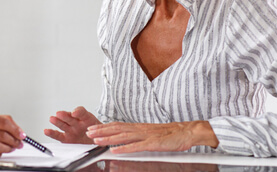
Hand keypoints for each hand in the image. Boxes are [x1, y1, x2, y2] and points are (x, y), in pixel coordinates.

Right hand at [44, 106, 100, 143]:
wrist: (97, 141)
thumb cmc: (99, 133)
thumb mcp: (102, 130)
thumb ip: (100, 131)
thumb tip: (99, 135)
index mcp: (87, 118)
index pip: (82, 112)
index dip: (78, 112)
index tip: (75, 113)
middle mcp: (77, 122)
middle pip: (70, 117)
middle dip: (65, 115)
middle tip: (60, 113)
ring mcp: (71, 129)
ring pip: (63, 124)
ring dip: (57, 121)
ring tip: (52, 118)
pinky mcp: (66, 138)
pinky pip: (58, 135)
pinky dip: (52, 133)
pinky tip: (47, 131)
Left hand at [86, 120, 218, 152]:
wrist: (187, 131)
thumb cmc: (171, 135)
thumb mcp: (151, 134)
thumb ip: (139, 137)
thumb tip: (127, 141)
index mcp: (139, 127)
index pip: (118, 125)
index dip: (104, 127)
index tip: (92, 128)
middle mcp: (140, 129)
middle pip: (117, 129)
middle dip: (101, 131)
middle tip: (88, 132)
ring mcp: (146, 136)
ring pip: (123, 136)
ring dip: (109, 138)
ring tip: (97, 140)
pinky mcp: (153, 143)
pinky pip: (136, 146)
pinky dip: (125, 148)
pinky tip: (116, 151)